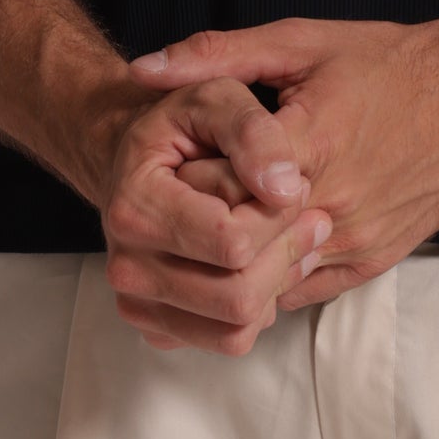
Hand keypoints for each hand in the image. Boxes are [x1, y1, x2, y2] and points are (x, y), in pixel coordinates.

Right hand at [81, 73, 332, 357]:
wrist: (146, 162)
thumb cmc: (186, 128)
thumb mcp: (218, 98)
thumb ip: (253, 132)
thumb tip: (287, 188)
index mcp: (134, 208)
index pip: (232, 244)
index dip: (280, 218)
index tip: (297, 186)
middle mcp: (127, 267)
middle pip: (237, 297)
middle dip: (286, 255)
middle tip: (311, 216)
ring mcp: (139, 304)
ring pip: (237, 329)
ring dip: (278, 284)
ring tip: (294, 238)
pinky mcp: (160, 327)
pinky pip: (229, 339)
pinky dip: (259, 308)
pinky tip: (265, 262)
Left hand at [130, 15, 438, 311]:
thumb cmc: (389, 62)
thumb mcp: (300, 41)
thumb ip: (218, 54)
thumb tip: (142, 68)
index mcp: (311, 141)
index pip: (222, 189)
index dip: (186, 183)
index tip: (172, 167)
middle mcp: (335, 200)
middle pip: (240, 242)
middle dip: (204, 226)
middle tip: (181, 204)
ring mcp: (357, 238)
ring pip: (269, 277)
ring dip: (238, 256)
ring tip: (215, 224)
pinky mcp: (374, 261)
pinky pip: (303, 289)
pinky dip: (273, 273)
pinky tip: (257, 244)